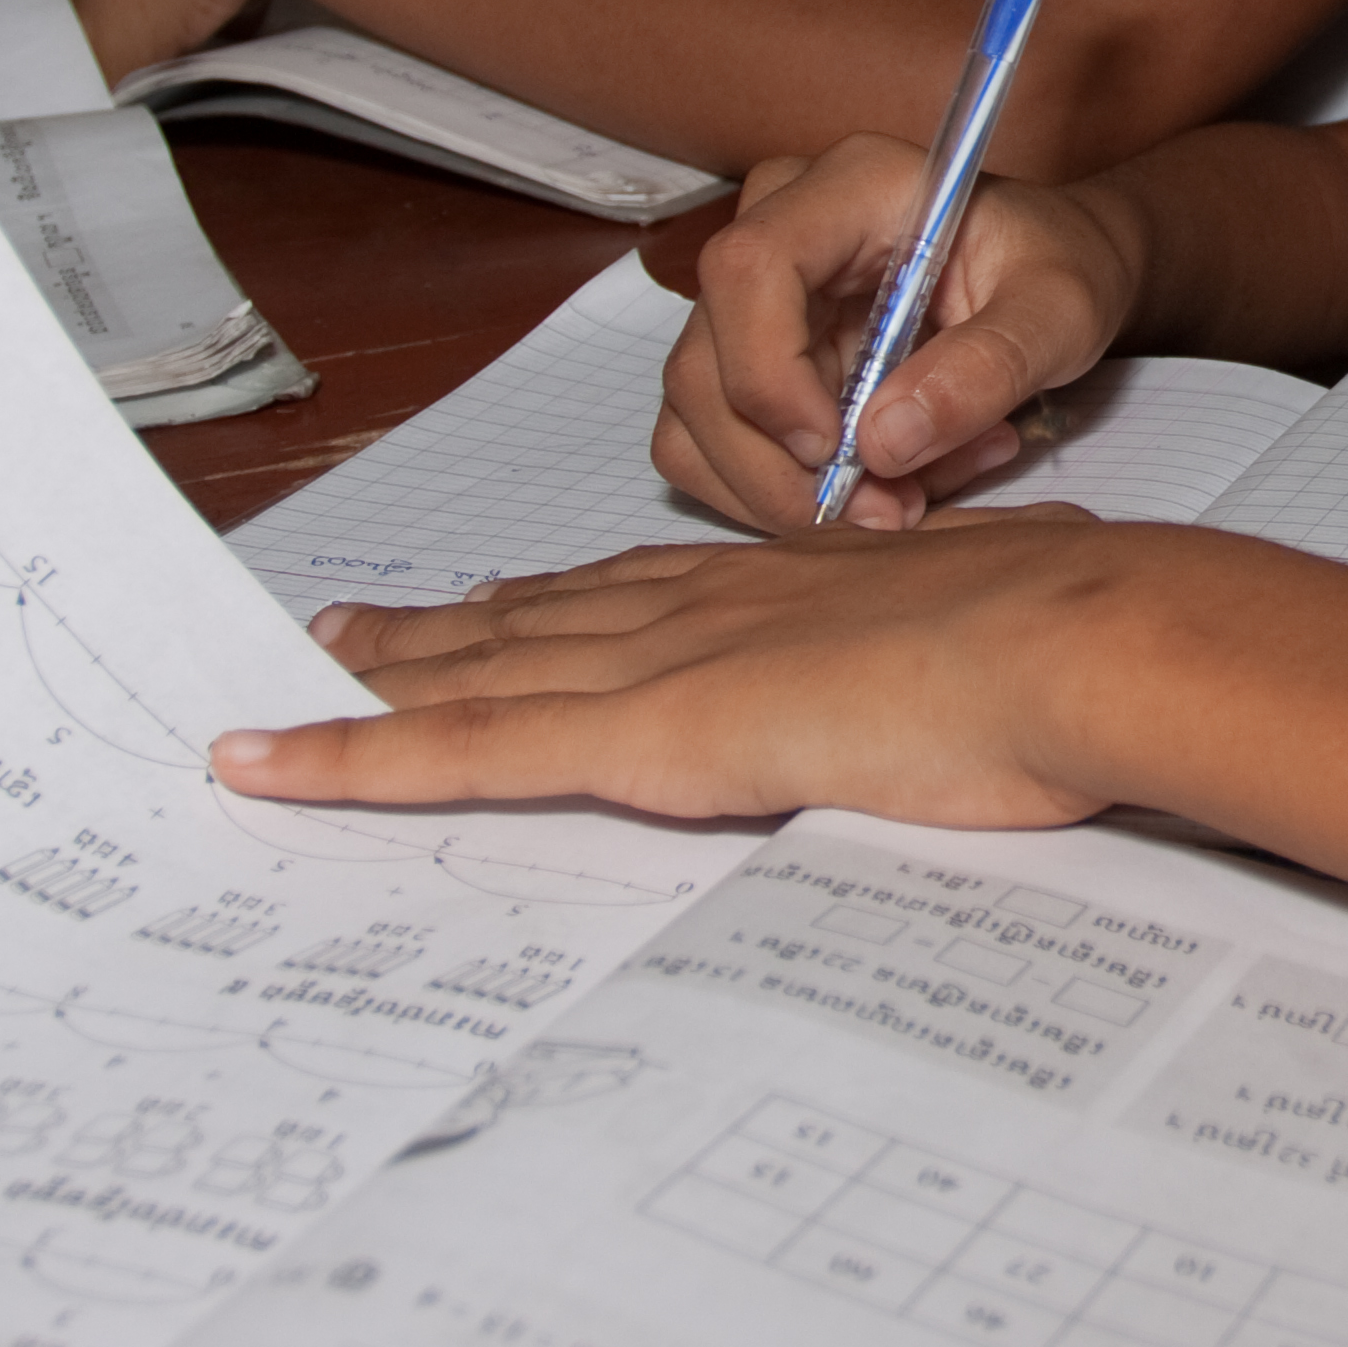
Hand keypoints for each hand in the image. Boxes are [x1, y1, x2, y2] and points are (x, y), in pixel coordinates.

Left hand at [213, 513, 1142, 824]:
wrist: (1081, 636)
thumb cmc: (1080, 633)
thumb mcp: (1029, 608)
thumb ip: (999, 618)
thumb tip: (1058, 620)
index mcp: (797, 581)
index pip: (650, 586)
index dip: (566, 593)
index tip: (506, 593)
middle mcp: (709, 601)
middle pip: (544, 615)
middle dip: (446, 626)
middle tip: (355, 629)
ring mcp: (665, 661)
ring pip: (484, 670)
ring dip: (385, 675)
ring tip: (306, 672)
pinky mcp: (640, 734)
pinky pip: (461, 752)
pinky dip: (350, 758)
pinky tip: (266, 765)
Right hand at [655, 137, 1142, 531]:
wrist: (1048, 275)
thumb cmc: (1058, 271)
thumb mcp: (1060, 311)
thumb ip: (989, 366)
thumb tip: (886, 443)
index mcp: (852, 186)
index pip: (750, 267)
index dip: (772, 373)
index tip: (840, 451)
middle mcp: (779, 227)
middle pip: (706, 362)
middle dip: (785, 468)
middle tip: (894, 511)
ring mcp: (749, 297)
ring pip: (697, 418)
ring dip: (786, 492)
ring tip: (909, 499)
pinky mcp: (745, 357)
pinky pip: (711, 445)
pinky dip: (781, 493)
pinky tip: (881, 486)